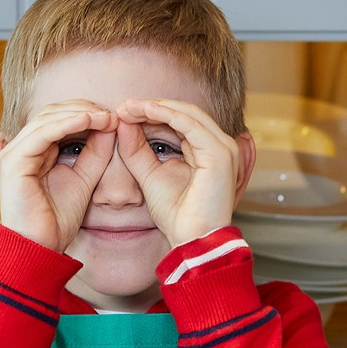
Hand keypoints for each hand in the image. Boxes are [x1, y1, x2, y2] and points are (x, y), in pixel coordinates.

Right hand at [0, 99, 117, 251]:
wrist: (40, 248)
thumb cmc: (57, 219)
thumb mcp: (84, 178)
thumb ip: (95, 152)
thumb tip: (110, 124)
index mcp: (32, 151)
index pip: (57, 118)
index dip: (86, 113)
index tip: (113, 117)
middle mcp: (20, 148)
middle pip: (51, 113)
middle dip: (84, 108)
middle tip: (111, 113)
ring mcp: (13, 153)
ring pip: (47, 118)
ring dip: (79, 113)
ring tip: (104, 116)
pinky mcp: (14, 161)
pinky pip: (42, 134)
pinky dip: (66, 124)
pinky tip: (88, 120)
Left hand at [115, 98, 241, 244]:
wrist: (192, 241)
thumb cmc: (177, 216)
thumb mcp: (149, 175)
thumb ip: (137, 150)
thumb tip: (124, 122)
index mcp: (207, 150)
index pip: (180, 121)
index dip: (152, 113)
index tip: (124, 112)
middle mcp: (220, 145)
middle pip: (184, 112)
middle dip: (152, 106)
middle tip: (124, 106)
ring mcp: (223, 148)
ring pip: (187, 113)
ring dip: (156, 106)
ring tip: (130, 106)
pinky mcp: (219, 153)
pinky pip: (189, 124)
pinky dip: (166, 114)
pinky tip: (145, 111)